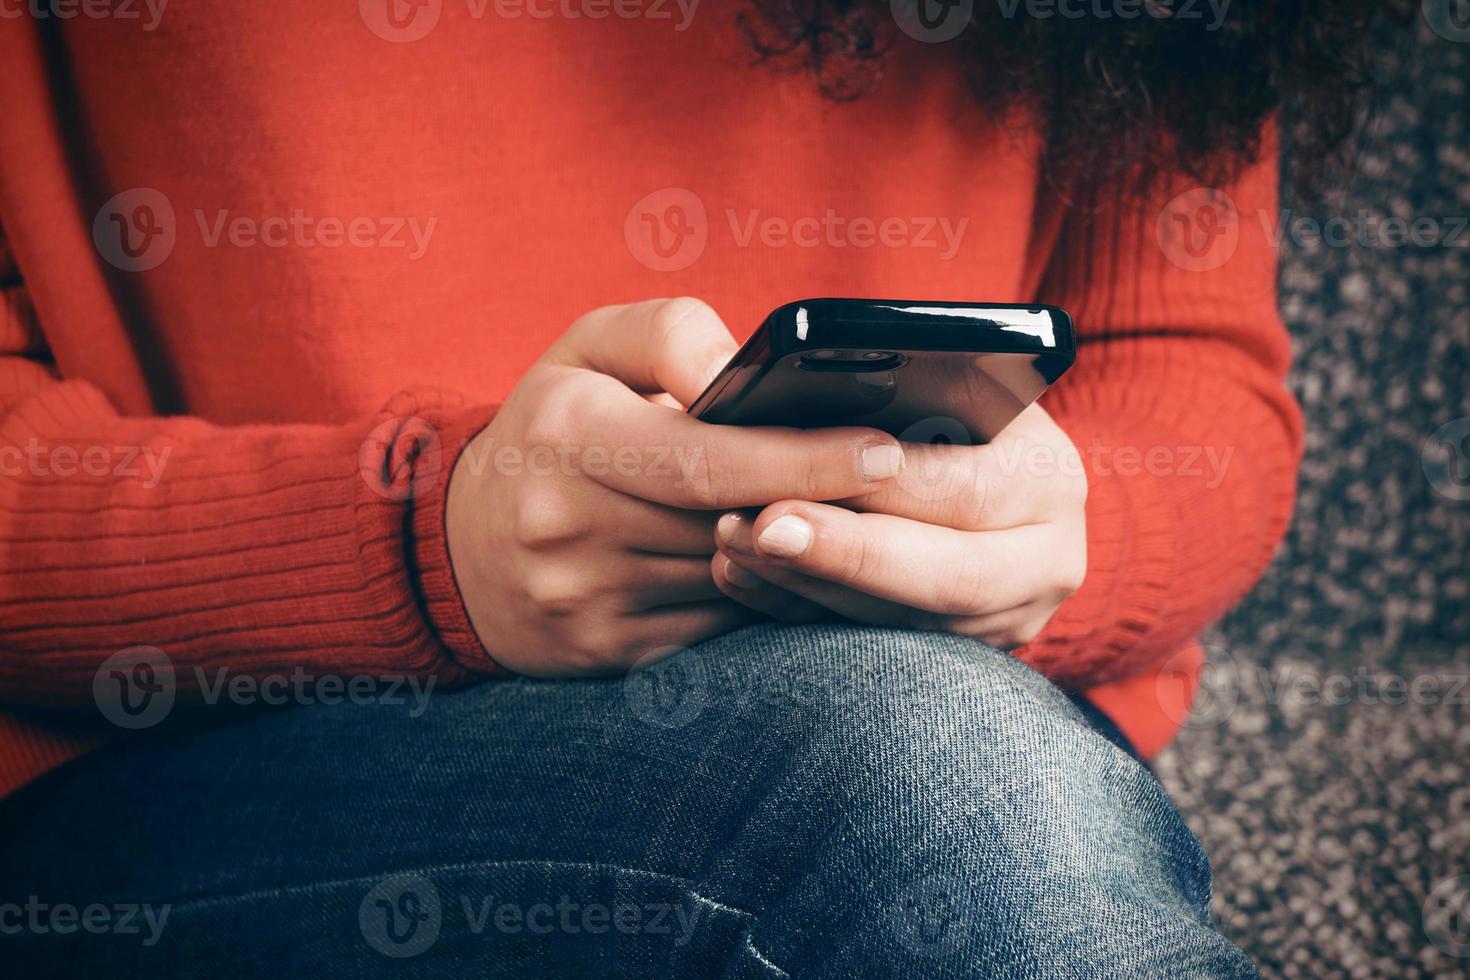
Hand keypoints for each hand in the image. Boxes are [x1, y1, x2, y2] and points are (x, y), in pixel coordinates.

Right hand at [445, 298, 905, 675]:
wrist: (464, 544)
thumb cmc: (551, 427)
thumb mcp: (590, 349)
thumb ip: (668, 335)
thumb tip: (743, 370)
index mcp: (566, 435)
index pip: (706, 457)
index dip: (803, 458)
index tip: (883, 451)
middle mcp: (566, 524)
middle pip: (726, 522)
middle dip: (818, 506)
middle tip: (899, 488)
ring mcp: (583, 600)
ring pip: (729, 580)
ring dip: (796, 555)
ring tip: (854, 522)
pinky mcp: (605, 652)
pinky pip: (714, 629)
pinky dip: (761, 597)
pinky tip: (794, 568)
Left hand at [710, 403, 1087, 649]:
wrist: (968, 463)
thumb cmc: (940, 401)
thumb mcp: (936, 379)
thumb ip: (897, 390)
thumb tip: (815, 399)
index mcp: (1047, 476)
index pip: (966, 492)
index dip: (879, 490)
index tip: (796, 483)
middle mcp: (1046, 558)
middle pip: (948, 578)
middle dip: (844, 555)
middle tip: (759, 529)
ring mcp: (1008, 618)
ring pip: (904, 622)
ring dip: (808, 584)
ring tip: (732, 541)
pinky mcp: (960, 652)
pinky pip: (874, 644)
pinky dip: (801, 609)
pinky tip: (741, 575)